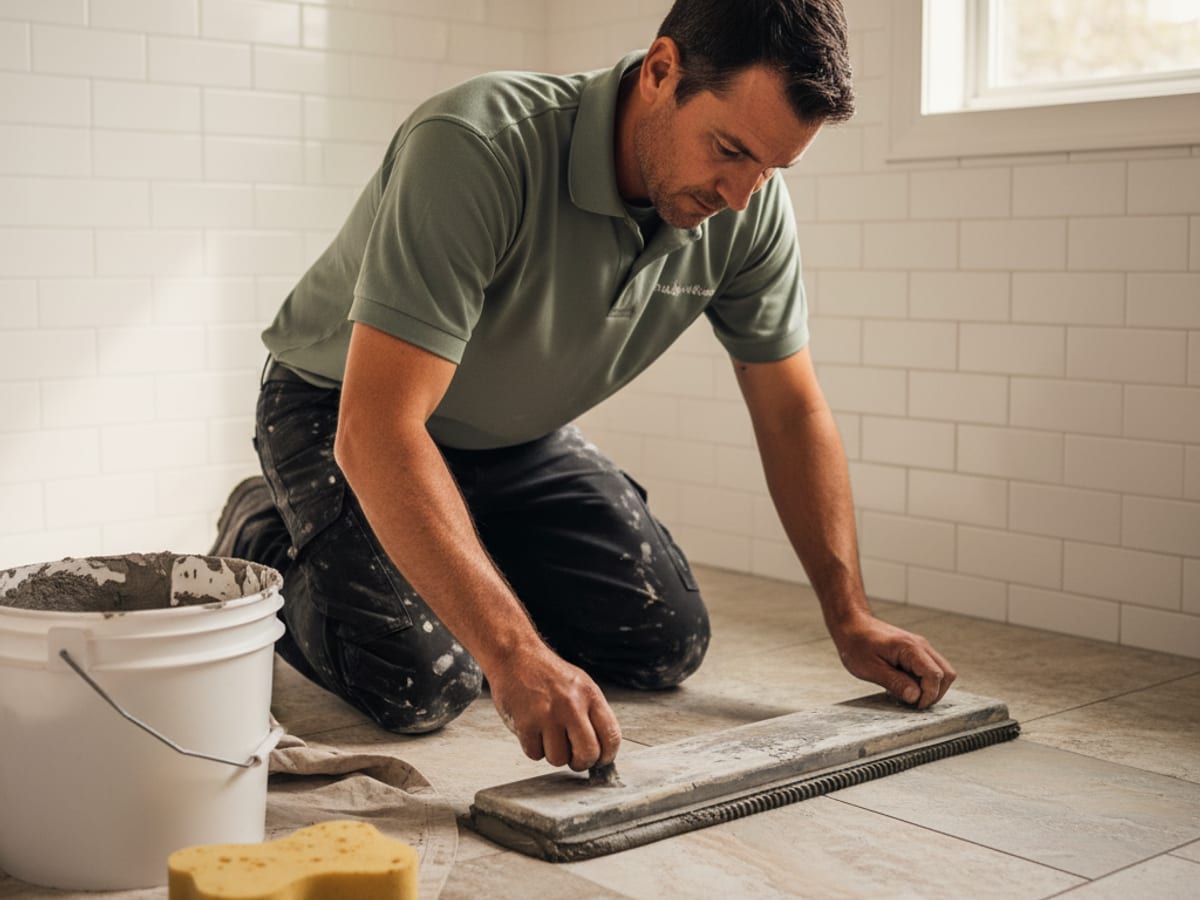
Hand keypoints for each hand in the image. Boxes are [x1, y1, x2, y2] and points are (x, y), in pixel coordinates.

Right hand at [486, 644, 621, 770]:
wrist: (515, 656)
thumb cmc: (547, 673)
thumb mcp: (579, 685)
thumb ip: (591, 714)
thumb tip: (601, 751)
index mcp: (590, 695)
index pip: (612, 737)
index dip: (607, 756)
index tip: (600, 760)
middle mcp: (572, 705)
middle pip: (588, 754)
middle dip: (581, 762)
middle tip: (573, 757)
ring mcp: (548, 715)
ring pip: (559, 759)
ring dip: (553, 754)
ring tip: (547, 734)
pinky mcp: (526, 723)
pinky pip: (535, 754)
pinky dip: (533, 747)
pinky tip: (532, 730)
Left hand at [831, 614, 956, 707]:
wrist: (851, 624)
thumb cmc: (856, 643)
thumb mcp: (870, 668)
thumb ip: (895, 683)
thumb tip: (915, 697)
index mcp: (910, 648)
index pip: (935, 675)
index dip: (929, 695)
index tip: (915, 705)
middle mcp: (920, 646)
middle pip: (946, 674)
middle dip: (934, 693)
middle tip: (913, 702)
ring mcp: (920, 647)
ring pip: (941, 672)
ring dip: (929, 687)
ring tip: (907, 693)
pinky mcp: (915, 651)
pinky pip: (929, 669)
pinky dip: (922, 681)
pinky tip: (904, 684)